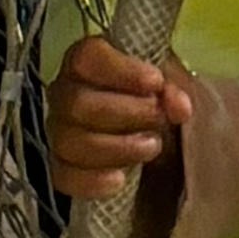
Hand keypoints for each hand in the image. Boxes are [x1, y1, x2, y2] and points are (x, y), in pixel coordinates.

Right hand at [49, 31, 192, 203]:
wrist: (160, 150)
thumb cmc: (159, 106)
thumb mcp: (173, 89)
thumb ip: (174, 90)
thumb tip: (178, 106)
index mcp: (89, 63)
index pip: (87, 57)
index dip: (120, 70)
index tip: (154, 83)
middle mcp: (66, 94)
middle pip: (77, 104)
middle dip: (125, 113)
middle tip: (159, 118)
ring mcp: (60, 133)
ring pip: (69, 142)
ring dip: (115, 147)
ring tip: (151, 147)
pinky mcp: (63, 169)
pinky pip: (64, 176)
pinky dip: (91, 181)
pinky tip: (120, 180)